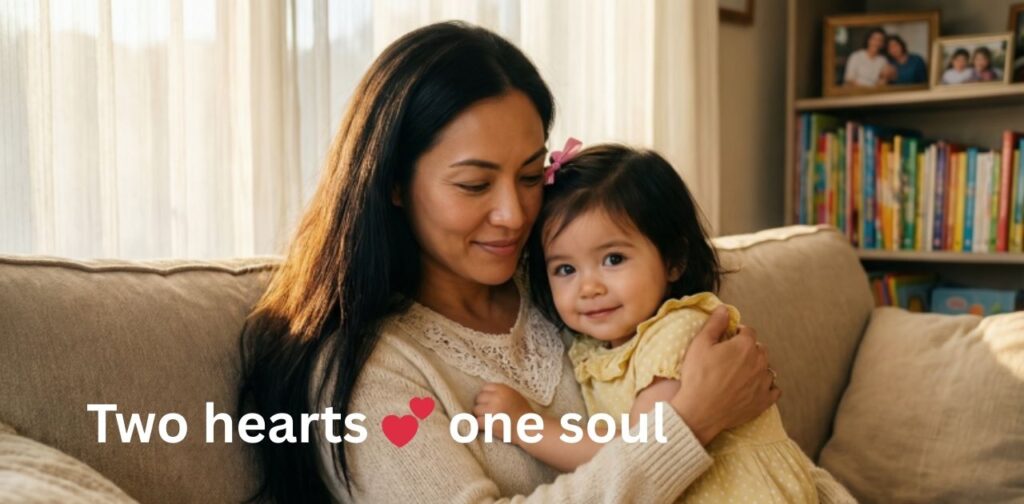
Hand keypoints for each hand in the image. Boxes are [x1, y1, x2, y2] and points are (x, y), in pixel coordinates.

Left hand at [473, 383, 534, 427]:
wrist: (529, 428)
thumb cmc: (523, 413)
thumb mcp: (515, 395)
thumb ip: (501, 392)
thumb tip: (485, 392)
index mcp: (503, 389)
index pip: (485, 387)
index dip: (486, 396)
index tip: (490, 402)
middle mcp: (497, 397)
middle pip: (479, 398)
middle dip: (482, 405)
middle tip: (490, 413)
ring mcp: (493, 410)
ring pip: (476, 410)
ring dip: (481, 415)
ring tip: (490, 420)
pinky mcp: (490, 422)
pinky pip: (477, 421)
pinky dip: (480, 425)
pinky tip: (487, 427)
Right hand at [669, 306, 778, 444]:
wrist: (700, 411)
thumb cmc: (698, 377)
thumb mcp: (700, 344)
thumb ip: (715, 324)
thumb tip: (724, 309)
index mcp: (745, 345)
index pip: (748, 331)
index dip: (737, 333)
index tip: (728, 339)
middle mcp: (760, 362)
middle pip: (759, 349)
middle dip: (748, 349)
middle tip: (731, 358)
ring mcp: (764, 383)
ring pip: (766, 368)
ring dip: (757, 368)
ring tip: (740, 374)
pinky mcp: (764, 401)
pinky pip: (773, 390)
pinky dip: (766, 387)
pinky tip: (754, 388)